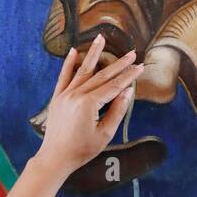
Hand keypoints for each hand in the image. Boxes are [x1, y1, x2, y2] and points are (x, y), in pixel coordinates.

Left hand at [36, 36, 143, 176]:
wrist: (55, 157)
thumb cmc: (82, 150)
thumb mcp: (105, 134)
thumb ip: (117, 110)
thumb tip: (128, 91)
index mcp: (89, 104)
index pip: (114, 86)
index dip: (128, 76)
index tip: (140, 67)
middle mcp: (76, 95)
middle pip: (102, 75)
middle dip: (119, 64)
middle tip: (132, 53)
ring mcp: (65, 94)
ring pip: (83, 70)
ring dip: (94, 53)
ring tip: (101, 38)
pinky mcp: (57, 97)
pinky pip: (64, 76)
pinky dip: (69, 63)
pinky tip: (74, 51)